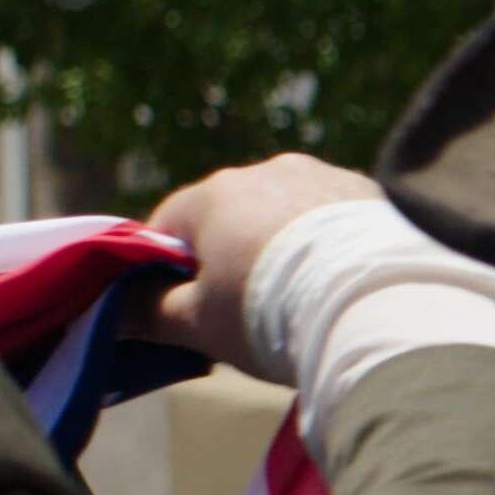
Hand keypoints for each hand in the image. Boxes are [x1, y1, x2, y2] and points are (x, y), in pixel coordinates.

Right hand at [137, 153, 380, 376]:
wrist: (381, 305)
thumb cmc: (270, 314)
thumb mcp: (198, 324)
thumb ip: (148, 312)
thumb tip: (112, 310)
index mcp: (213, 194)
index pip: (169, 226)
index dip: (165, 270)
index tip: (180, 308)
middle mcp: (268, 171)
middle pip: (232, 216)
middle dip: (232, 257)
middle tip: (248, 312)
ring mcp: (326, 176)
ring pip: (288, 214)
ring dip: (285, 248)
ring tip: (304, 299)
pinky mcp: (376, 194)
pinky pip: (337, 219)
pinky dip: (332, 245)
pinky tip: (346, 283)